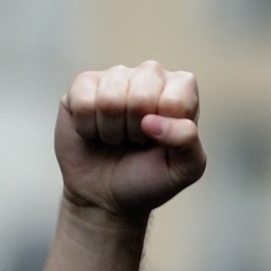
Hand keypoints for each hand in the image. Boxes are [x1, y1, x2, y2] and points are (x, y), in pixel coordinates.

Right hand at [54, 61, 204, 224]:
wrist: (105, 196)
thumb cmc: (149, 178)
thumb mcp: (184, 169)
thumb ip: (187, 141)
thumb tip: (152, 120)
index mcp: (181, 89)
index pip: (177, 100)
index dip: (166, 130)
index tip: (160, 142)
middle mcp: (150, 75)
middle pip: (141, 96)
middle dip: (135, 131)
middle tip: (135, 141)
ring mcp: (115, 77)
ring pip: (110, 99)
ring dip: (111, 131)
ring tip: (116, 137)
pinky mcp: (82, 85)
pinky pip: (82, 101)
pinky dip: (87, 128)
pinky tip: (94, 131)